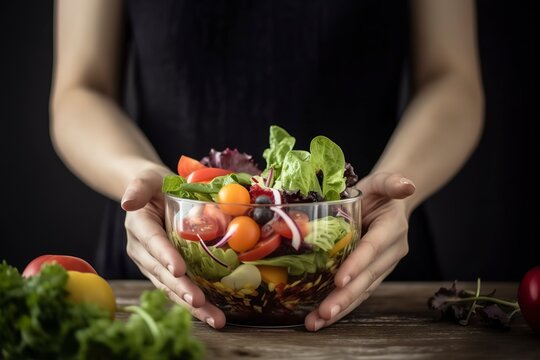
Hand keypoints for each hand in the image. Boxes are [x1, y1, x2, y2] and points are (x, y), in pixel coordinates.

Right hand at [121, 166, 225, 328]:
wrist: (152, 193)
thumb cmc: (155, 183)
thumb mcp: (148, 177)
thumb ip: (138, 187)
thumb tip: (127, 201)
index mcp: (138, 225)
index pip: (152, 241)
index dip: (164, 256)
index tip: (178, 269)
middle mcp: (141, 249)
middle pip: (160, 271)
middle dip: (181, 288)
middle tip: (199, 301)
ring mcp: (151, 262)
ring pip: (169, 286)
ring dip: (190, 304)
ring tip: (213, 318)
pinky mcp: (162, 270)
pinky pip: (176, 287)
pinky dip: (192, 302)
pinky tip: (211, 314)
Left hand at [305, 172, 415, 330]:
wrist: (388, 204)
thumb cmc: (379, 192)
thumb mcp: (382, 182)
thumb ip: (392, 182)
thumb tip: (407, 185)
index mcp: (393, 228)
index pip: (373, 248)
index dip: (358, 263)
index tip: (339, 279)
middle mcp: (391, 252)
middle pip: (368, 277)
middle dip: (346, 296)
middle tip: (324, 311)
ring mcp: (383, 266)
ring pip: (363, 290)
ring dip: (341, 308)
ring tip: (317, 322)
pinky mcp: (373, 274)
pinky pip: (358, 293)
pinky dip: (342, 307)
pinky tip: (322, 318)